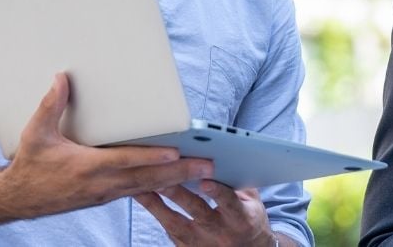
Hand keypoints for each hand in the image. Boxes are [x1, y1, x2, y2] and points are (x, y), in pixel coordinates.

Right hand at [0, 73, 213, 218]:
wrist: (19, 199)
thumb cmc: (29, 166)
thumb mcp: (35, 133)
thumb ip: (51, 105)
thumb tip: (61, 79)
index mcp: (87, 167)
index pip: (128, 161)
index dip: (153, 157)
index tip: (177, 153)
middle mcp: (102, 184)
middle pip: (148, 178)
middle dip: (180, 172)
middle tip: (208, 165)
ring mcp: (106, 193)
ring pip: (148, 188)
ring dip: (175, 180)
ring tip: (201, 173)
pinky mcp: (105, 197)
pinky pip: (138, 192)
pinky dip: (159, 187)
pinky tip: (175, 182)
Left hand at [135, 180, 278, 245]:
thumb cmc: (248, 219)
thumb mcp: (251, 201)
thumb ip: (237, 181)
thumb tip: (222, 154)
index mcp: (242, 219)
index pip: (230, 204)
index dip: (218, 193)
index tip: (206, 181)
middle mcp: (222, 233)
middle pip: (199, 212)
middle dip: (180, 194)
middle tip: (163, 176)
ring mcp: (202, 244)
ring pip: (177, 224)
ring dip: (158, 203)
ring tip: (141, 185)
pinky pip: (167, 229)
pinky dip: (154, 210)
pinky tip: (141, 195)